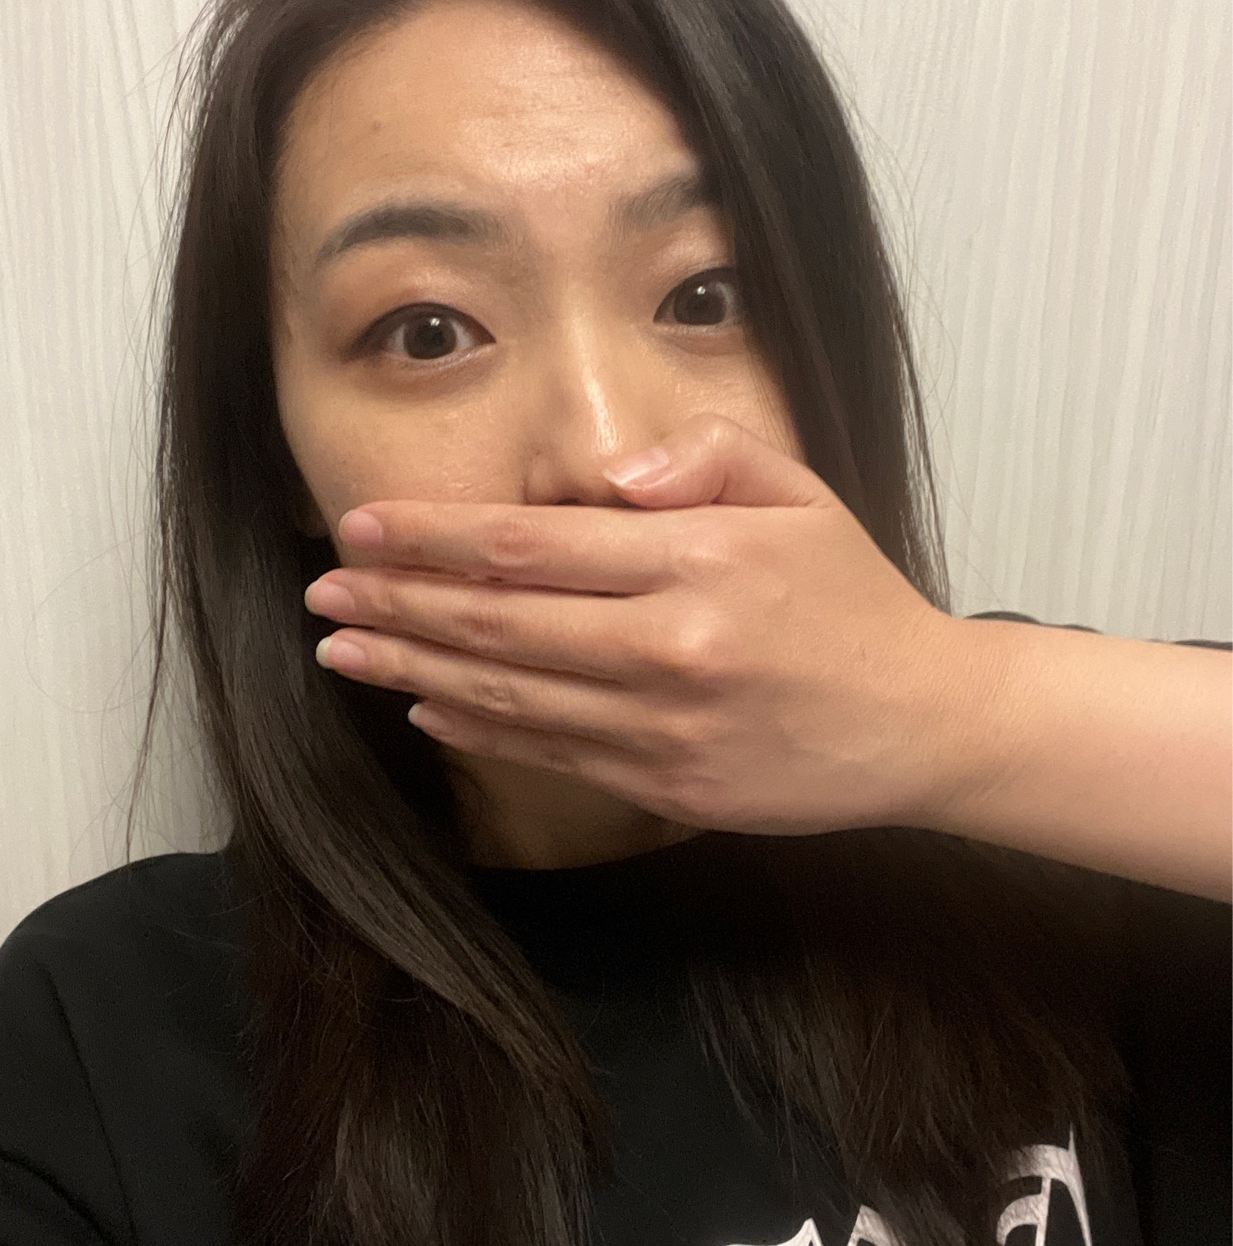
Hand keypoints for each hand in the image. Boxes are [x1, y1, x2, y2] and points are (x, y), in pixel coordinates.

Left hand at [304, 413, 968, 836]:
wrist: (923, 724)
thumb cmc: (855, 601)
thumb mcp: (799, 496)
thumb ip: (702, 460)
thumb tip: (608, 480)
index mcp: (695, 561)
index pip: (528, 545)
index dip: (432, 537)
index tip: (362, 528)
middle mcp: (668, 646)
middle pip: (497, 624)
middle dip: (397, 602)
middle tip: (323, 591)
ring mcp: (662, 726)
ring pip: (507, 695)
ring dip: (412, 667)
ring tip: (343, 647)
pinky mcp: (666, 786)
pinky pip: (549, 752)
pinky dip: (476, 729)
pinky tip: (423, 704)